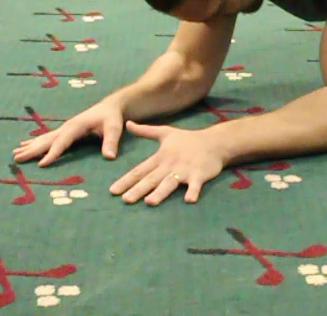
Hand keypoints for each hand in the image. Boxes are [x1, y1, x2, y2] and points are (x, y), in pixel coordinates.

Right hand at [12, 94, 124, 166]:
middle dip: (32, 150)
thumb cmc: (112, 117)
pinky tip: (24, 145)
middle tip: (17, 159)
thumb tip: (109, 157)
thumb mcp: (114, 128)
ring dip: (29, 146)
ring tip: (15, 154)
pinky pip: (47, 138)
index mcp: (76, 126)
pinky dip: (35, 143)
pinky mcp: (65, 131)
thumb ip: (111, 142)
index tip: (41, 164)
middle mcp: (66, 127)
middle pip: (47, 140)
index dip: (52, 153)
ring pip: (44, 139)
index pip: (62, 141)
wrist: (110, 107)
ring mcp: (64, 128)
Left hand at [109, 121, 224, 205]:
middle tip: (125, 200)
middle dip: (138, 190)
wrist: (214, 141)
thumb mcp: (165, 132)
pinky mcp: (199, 174)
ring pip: (170, 183)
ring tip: (150, 202)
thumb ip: (145, 131)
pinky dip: (193, 191)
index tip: (113, 191)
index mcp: (160, 157)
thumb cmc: (187, 139)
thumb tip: (127, 124)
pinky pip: (196, 185)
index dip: (126, 180)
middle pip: (152, 179)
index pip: (140, 170)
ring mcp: (185, 170)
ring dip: (160, 192)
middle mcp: (170, 164)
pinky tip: (189, 200)